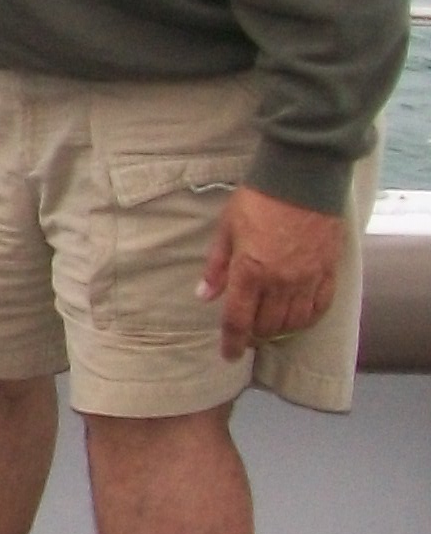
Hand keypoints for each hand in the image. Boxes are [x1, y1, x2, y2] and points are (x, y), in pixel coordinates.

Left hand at [201, 186, 345, 358]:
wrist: (302, 178)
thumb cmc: (258, 200)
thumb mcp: (226, 229)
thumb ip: (217, 267)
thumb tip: (204, 296)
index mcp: (250, 271)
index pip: (238, 319)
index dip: (231, 342)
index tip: (228, 355)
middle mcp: (280, 281)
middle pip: (267, 325)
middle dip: (254, 336)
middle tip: (245, 335)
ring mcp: (308, 278)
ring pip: (294, 321)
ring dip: (279, 330)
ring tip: (269, 328)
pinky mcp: (328, 270)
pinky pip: (321, 306)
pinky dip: (308, 318)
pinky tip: (299, 319)